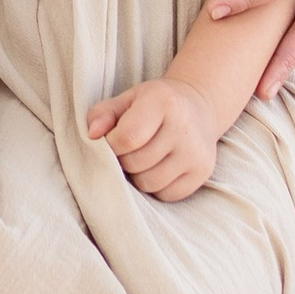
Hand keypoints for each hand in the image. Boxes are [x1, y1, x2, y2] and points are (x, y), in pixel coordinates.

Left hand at [88, 78, 219, 200]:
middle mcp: (184, 127)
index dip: (111, 145)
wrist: (198, 107)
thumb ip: (103, 114)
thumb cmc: (154, 104)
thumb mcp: (127, 99)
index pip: (127, 137)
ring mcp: (196, 152)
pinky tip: (159, 167)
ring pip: (150, 183)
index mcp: (162, 102)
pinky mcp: (203, 172)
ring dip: (138, 176)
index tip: (112, 141)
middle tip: (129, 150)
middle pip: (136, 163)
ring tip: (143, 159)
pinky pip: (167, 195)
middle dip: (124, 160)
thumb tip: (91, 134)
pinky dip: (157, 187)